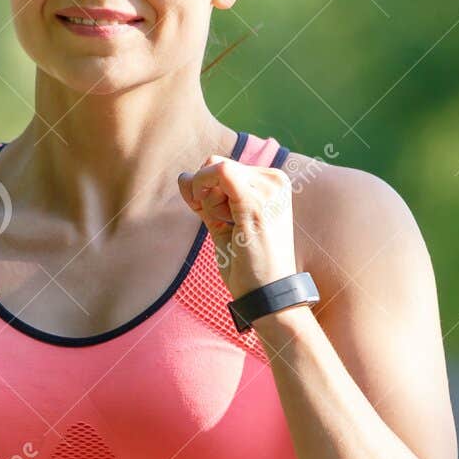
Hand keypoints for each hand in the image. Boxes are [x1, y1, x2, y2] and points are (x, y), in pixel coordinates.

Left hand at [176, 152, 299, 303]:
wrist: (266, 294)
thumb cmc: (247, 263)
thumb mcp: (224, 224)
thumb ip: (206, 200)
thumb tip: (183, 176)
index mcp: (272, 184)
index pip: (222, 166)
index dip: (202, 187)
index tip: (205, 214)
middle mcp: (275, 180)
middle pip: (215, 165)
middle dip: (205, 194)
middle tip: (224, 225)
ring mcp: (269, 188)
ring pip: (215, 169)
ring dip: (209, 202)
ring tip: (233, 230)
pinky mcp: (257, 201)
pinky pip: (219, 173)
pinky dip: (206, 196)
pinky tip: (220, 220)